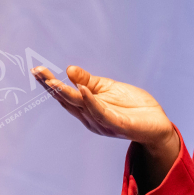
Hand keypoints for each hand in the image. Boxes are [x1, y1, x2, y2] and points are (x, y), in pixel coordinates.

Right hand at [31, 65, 179, 166]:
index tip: (36, 70)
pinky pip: (101, 113)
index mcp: (87, 108)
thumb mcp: (108, 88)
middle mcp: (90, 117)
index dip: (50, 84)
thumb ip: (89, 81)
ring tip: (53, 81)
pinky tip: (83, 90)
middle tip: (38, 72)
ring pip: (81, 106)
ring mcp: (103, 122)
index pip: (65, 95)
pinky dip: (91, 102)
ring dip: (67, 93)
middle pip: (68, 101)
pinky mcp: (118, 125)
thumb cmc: (132, 106)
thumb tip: (69, 69)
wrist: (157, 123)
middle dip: (52, 87)